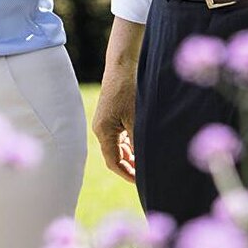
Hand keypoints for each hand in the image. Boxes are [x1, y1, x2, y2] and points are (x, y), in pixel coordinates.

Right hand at [93, 18, 144, 183]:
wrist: (122, 67)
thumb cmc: (130, 91)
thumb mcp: (137, 119)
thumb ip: (138, 142)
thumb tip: (144, 162)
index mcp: (103, 131)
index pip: (113, 162)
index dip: (127, 174)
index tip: (141, 181)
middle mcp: (101, 128)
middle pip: (114, 156)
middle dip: (129, 166)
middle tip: (147, 173)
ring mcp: (105, 122)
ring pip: (117, 147)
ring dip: (130, 155)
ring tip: (146, 161)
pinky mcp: (110, 116)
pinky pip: (118, 137)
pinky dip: (129, 144)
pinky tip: (141, 145)